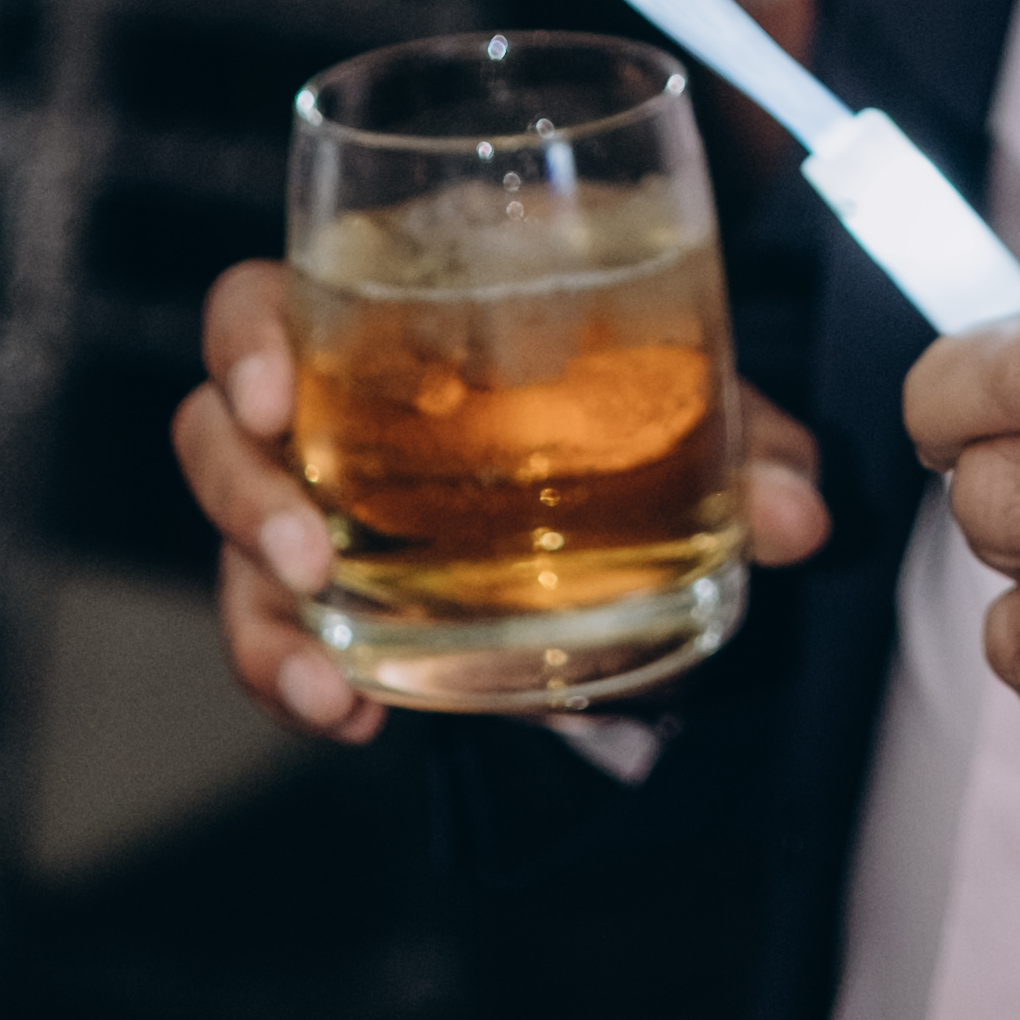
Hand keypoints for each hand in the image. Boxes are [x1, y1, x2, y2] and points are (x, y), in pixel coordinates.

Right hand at [173, 256, 833, 739]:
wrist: (620, 501)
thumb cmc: (623, 401)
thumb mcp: (687, 411)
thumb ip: (748, 449)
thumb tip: (805, 518)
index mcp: (379, 315)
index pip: (264, 302)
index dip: (247, 342)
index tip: (275, 396)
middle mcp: (321, 409)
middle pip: (214, 432)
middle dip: (243, 495)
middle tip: (305, 552)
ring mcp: (311, 509)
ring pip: (231, 549)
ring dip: (261, 614)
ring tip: (325, 677)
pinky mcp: (327, 601)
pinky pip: (277, 638)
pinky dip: (298, 681)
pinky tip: (350, 718)